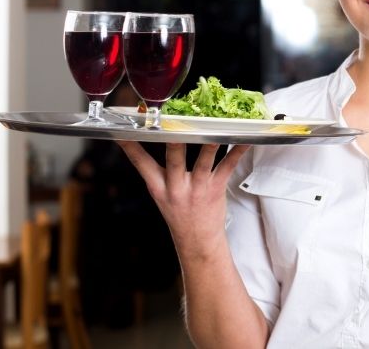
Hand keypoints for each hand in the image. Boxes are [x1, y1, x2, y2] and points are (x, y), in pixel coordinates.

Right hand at [117, 142, 249, 253]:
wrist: (197, 240)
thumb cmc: (180, 213)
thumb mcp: (161, 194)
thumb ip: (157, 172)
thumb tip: (156, 142)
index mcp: (158, 187)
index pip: (141, 163)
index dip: (130, 147)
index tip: (123, 132)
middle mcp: (176, 187)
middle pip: (174, 161)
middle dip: (174, 145)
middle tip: (173, 128)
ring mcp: (197, 188)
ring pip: (203, 163)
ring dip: (209, 147)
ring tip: (215, 131)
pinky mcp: (216, 189)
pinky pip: (228, 167)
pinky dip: (237, 152)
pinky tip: (244, 140)